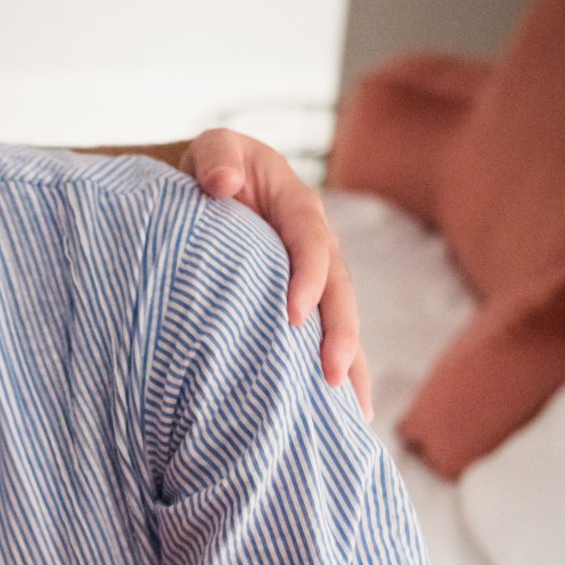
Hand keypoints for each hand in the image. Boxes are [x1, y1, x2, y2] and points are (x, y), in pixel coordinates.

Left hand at [181, 128, 371, 418]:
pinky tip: (347, 415)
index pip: (310, 240)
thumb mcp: (210, 149)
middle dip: (340, 333)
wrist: (210, 184)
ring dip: (350, 363)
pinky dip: (342, 372)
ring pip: (343, 319)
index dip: (308, 275)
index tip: (293, 316)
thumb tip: (222, 183)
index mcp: (297, 205)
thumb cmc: (210, 168)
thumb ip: (216, 158)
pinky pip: (327, 335)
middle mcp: (317, 242)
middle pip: (339, 289)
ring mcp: (317, 275)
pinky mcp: (307, 301)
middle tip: (331, 375)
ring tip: (354, 411)